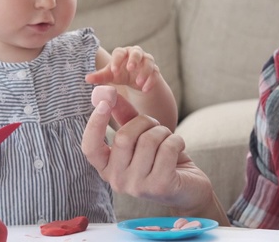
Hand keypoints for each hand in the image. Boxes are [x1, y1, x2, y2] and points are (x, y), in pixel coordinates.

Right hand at [82, 86, 213, 211]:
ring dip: (163, 132)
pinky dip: (177, 140)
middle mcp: (117, 181)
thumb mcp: (140, 137)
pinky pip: (167, 148)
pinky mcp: (159, 186)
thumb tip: (108, 92)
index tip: (105, 101)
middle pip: (123, 137)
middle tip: (156, 125)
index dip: (95, 123)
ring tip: (169, 140)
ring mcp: (137, 187)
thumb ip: (123, 117)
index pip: (90, 147)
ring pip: (148, 140)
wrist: (188, 187)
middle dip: (145, 122)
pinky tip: (179, 148)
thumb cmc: (161, 159)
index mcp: (107, 168)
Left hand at [86, 46, 160, 91]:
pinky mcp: (154, 71)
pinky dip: (151, 81)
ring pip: (148, 62)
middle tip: (130, 68)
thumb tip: (87, 78)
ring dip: (144, 72)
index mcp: (123, 53)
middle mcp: (136, 54)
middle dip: (134, 59)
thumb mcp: (110, 76)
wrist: (135, 81)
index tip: (113, 70)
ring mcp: (147, 61)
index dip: (117, 60)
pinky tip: (145, 89)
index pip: (120, 52)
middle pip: (137, 52)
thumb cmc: (120, 74)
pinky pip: (155, 74)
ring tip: (138, 83)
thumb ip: (100, 76)